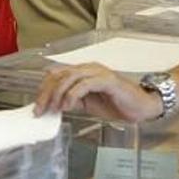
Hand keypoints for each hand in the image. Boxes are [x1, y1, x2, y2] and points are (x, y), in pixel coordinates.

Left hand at [33, 63, 161, 120]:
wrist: (141, 107)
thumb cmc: (117, 104)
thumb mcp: (88, 104)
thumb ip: (72, 101)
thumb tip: (54, 105)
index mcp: (83, 72)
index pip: (56, 75)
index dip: (44, 90)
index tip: (37, 107)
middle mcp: (89, 69)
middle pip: (59, 75)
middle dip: (46, 93)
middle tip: (40, 109)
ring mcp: (98, 73)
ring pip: (70, 77)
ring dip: (58, 94)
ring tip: (53, 108)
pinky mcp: (107, 80)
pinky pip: (85, 84)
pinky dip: (73, 94)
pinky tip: (68, 106)